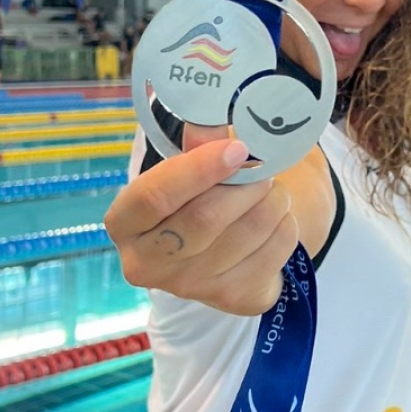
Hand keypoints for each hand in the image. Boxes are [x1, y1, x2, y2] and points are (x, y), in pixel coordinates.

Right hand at [105, 136, 296, 316]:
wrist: (218, 251)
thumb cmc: (192, 197)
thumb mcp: (185, 166)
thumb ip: (196, 142)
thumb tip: (210, 112)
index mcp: (124, 224)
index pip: (154, 196)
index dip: (198, 169)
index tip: (237, 148)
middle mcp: (147, 264)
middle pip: (205, 219)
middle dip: (244, 184)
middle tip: (260, 167)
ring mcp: (191, 288)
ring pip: (249, 231)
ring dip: (273, 199)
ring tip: (269, 189)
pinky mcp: (233, 299)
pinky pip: (277, 248)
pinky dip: (286, 222)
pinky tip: (274, 217)